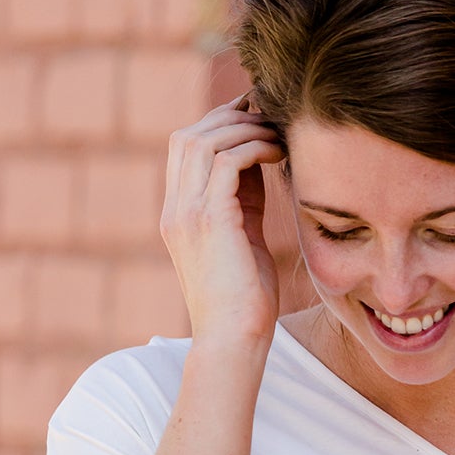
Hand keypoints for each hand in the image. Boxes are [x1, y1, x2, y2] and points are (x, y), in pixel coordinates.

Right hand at [159, 94, 286, 348]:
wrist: (235, 339)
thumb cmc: (247, 299)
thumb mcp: (244, 237)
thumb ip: (245, 199)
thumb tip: (260, 158)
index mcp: (178, 214)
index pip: (186, 150)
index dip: (219, 125)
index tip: (256, 119)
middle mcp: (175, 209)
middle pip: (189, 136)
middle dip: (229, 118)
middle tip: (267, 114)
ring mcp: (187, 214)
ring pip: (204, 141)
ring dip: (244, 129)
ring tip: (277, 134)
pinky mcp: (209, 221)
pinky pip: (226, 162)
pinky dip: (253, 148)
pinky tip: (279, 152)